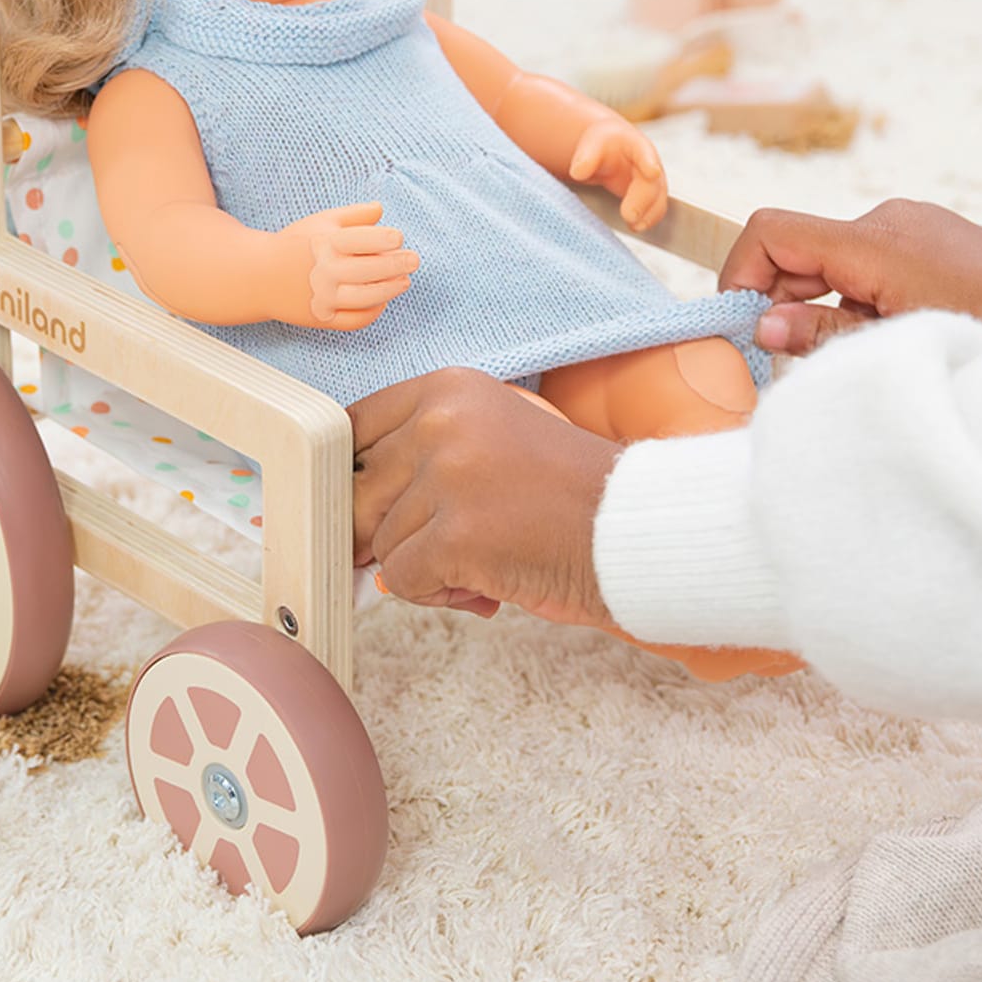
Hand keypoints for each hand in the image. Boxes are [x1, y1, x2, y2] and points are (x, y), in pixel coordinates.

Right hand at [287, 202, 419, 329]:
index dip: (387, 239)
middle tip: (413, 260)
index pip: (364, 241)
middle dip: (397, 264)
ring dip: (391, 289)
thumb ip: (353, 215)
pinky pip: (355, 320)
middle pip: (371, 270)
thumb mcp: (321, 222)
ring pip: (367, 297)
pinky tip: (382, 300)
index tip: (398, 238)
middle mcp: (325, 272)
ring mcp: (324, 298)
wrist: (259, 276)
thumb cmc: (295, 245)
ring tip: (404, 281)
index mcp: (325, 244)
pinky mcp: (322, 318)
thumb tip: (381, 209)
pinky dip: (373, 312)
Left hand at [350, 369, 617, 625]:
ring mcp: (446, 475)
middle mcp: (441, 421)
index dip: (357, 477)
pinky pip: (401, 579)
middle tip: (448, 543)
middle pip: (357, 491)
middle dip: (392, 531)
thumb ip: (421, 455)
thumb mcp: (491, 439)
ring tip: (483, 558)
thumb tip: (347, 506)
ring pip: (379, 542)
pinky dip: (438, 593)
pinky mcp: (455, 534)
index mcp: (447, 388)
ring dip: (424, 566)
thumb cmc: (566, 496)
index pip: (352, 429)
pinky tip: (484, 582)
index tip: (378, 503)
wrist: (634, 532)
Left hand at [567, 119, 667, 230]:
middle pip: (653, 183)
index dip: (649, 163)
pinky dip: (647, 220)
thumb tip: (578, 172)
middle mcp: (651, 164)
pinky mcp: (650, 198)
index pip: (645, 153)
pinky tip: (636, 227)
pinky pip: (654, 210)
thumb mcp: (591, 146)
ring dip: (649, 214)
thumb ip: (585, 158)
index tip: (652, 172)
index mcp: (636, 146)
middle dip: (643, 200)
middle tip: (629, 215)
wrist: (609, 152)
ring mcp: (653, 182)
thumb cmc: (603, 146)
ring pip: (658, 200)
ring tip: (635, 226)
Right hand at [719, 199, 981, 355]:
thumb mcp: (898, 346)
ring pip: (827, 261)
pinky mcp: (921, 238)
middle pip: (795, 250)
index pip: (771, 232)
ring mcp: (905, 226)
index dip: (740, 274)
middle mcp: (885, 221)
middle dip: (778, 301)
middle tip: (783, 357)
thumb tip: (763, 326)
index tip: (740, 324)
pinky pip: (860, 263)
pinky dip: (847, 297)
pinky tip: (876, 335)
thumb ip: (823, 336)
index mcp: (875, 242)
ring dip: (816, 305)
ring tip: (847, 352)